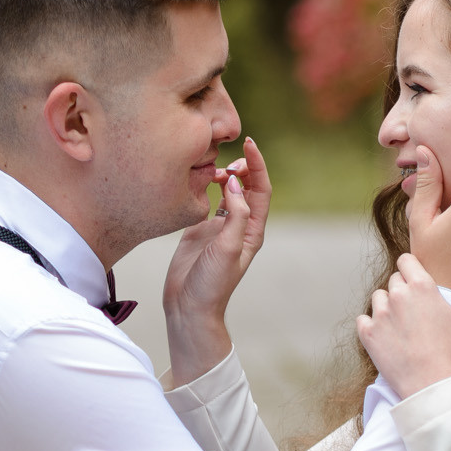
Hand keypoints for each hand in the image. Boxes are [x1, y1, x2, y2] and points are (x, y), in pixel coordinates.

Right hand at [163, 137, 269, 383]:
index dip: (258, 165)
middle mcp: (239, 226)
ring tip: (214, 166)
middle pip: (248, 187)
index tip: (249, 144)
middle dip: (244, 166)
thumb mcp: (227, 248)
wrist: (189, 306)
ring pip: (228, 191)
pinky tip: (197, 178)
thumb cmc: (211, 284)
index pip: (261, 189)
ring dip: (225, 174)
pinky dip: (205, 186)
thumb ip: (234, 216)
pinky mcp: (200, 229)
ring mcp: (220, 227)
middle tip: (229, 154)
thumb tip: (236, 183)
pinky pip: (207, 200)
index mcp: (252, 230)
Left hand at [357, 251, 450, 398]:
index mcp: (422, 286)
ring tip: (404, 327)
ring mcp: (380, 314)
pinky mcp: (367, 333)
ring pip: (378, 298)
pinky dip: (373, 326)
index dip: (412, 271)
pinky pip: (363, 319)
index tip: (419, 287)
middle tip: (417, 314)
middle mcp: (398, 295)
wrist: (432, 386)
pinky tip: (389, 338)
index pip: (405, 260)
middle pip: (394, 280)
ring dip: (387, 307)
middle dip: (403, 292)